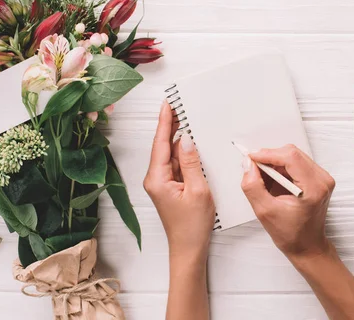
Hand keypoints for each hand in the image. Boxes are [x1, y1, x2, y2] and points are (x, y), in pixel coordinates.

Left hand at [144, 101, 215, 260]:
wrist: (189, 249)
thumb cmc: (192, 226)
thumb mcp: (198, 190)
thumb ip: (191, 163)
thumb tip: (186, 140)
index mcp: (157, 179)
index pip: (160, 143)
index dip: (164, 122)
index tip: (167, 104)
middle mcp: (155, 179)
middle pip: (163, 146)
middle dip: (170, 126)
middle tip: (178, 106)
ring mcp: (161, 183)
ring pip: (170, 155)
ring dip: (178, 139)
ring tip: (186, 119)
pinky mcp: (169, 187)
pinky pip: (176, 165)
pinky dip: (183, 154)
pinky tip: (191, 144)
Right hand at [241, 145, 335, 261]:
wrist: (307, 246)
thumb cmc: (292, 234)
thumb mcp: (264, 212)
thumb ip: (253, 186)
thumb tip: (248, 165)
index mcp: (313, 189)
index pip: (290, 157)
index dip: (268, 154)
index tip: (252, 158)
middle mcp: (322, 180)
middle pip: (292, 153)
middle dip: (270, 158)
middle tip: (254, 170)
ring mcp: (322, 178)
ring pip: (293, 156)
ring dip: (275, 163)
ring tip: (265, 180)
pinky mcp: (318, 179)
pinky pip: (297, 163)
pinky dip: (282, 168)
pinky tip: (274, 182)